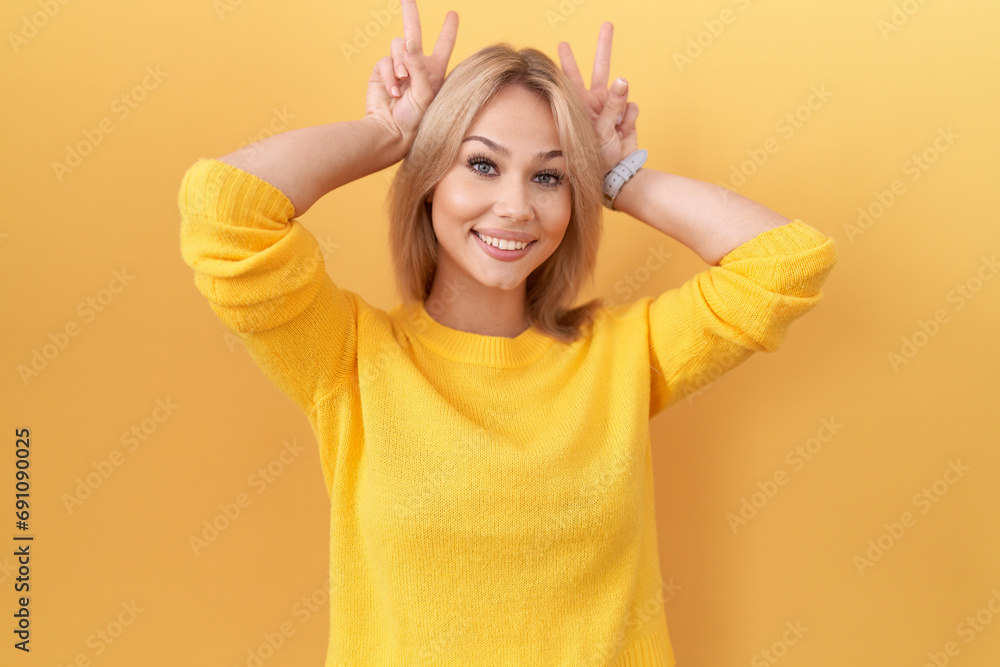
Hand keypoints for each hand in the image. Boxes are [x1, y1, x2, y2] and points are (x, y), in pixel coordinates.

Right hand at [365, 0, 458, 152]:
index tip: (453, 14)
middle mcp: (416, 66)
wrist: (392, 131)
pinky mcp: (382, 72)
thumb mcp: (425, 93)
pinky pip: (385, 61)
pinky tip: (394, 92)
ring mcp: (398, 68)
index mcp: (434, 71)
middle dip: (410, 13)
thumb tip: (409, 42)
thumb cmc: (416, 119)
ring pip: (398, 46)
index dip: (448, 29)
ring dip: (400, 62)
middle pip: (414, 32)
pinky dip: (389, 75)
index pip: (443, 45)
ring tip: (403, 83)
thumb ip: (419, 66)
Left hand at [557, 22, 638, 174]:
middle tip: (607, 24)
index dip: (567, 60)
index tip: (562, 43)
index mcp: (581, 106)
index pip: (572, 78)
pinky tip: (623, 133)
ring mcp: (612, 109)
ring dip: (621, 102)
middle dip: (604, 47)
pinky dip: (630, 119)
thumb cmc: (597, 159)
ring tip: (615, 127)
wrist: (616, 175)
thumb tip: (622, 79)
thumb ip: (613, 105)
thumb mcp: (601, 131)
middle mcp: (596, 104)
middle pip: (600, 69)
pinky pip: (632, 108)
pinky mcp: (626, 116)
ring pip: (622, 89)